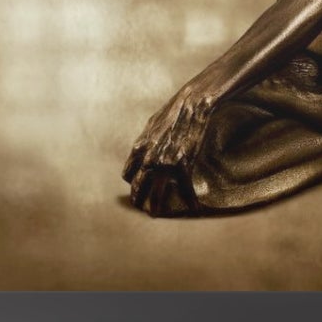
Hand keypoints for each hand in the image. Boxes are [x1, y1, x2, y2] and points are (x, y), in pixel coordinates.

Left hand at [123, 76, 223, 213]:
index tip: (137, 187)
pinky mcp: (182, 165)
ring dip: (156, 207)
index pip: (127, 173)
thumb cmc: (174, 111)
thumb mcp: (152, 124)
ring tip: (157, 215)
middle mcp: (148, 159)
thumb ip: (146, 140)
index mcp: (139, 148)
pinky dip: (190, 200)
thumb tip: (143, 148)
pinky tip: (194, 208)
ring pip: (156, 194)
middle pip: (138, 187)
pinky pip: (184, 189)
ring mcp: (164, 164)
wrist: (191, 105)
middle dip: (138, 200)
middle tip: (142, 209)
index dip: (132, 183)